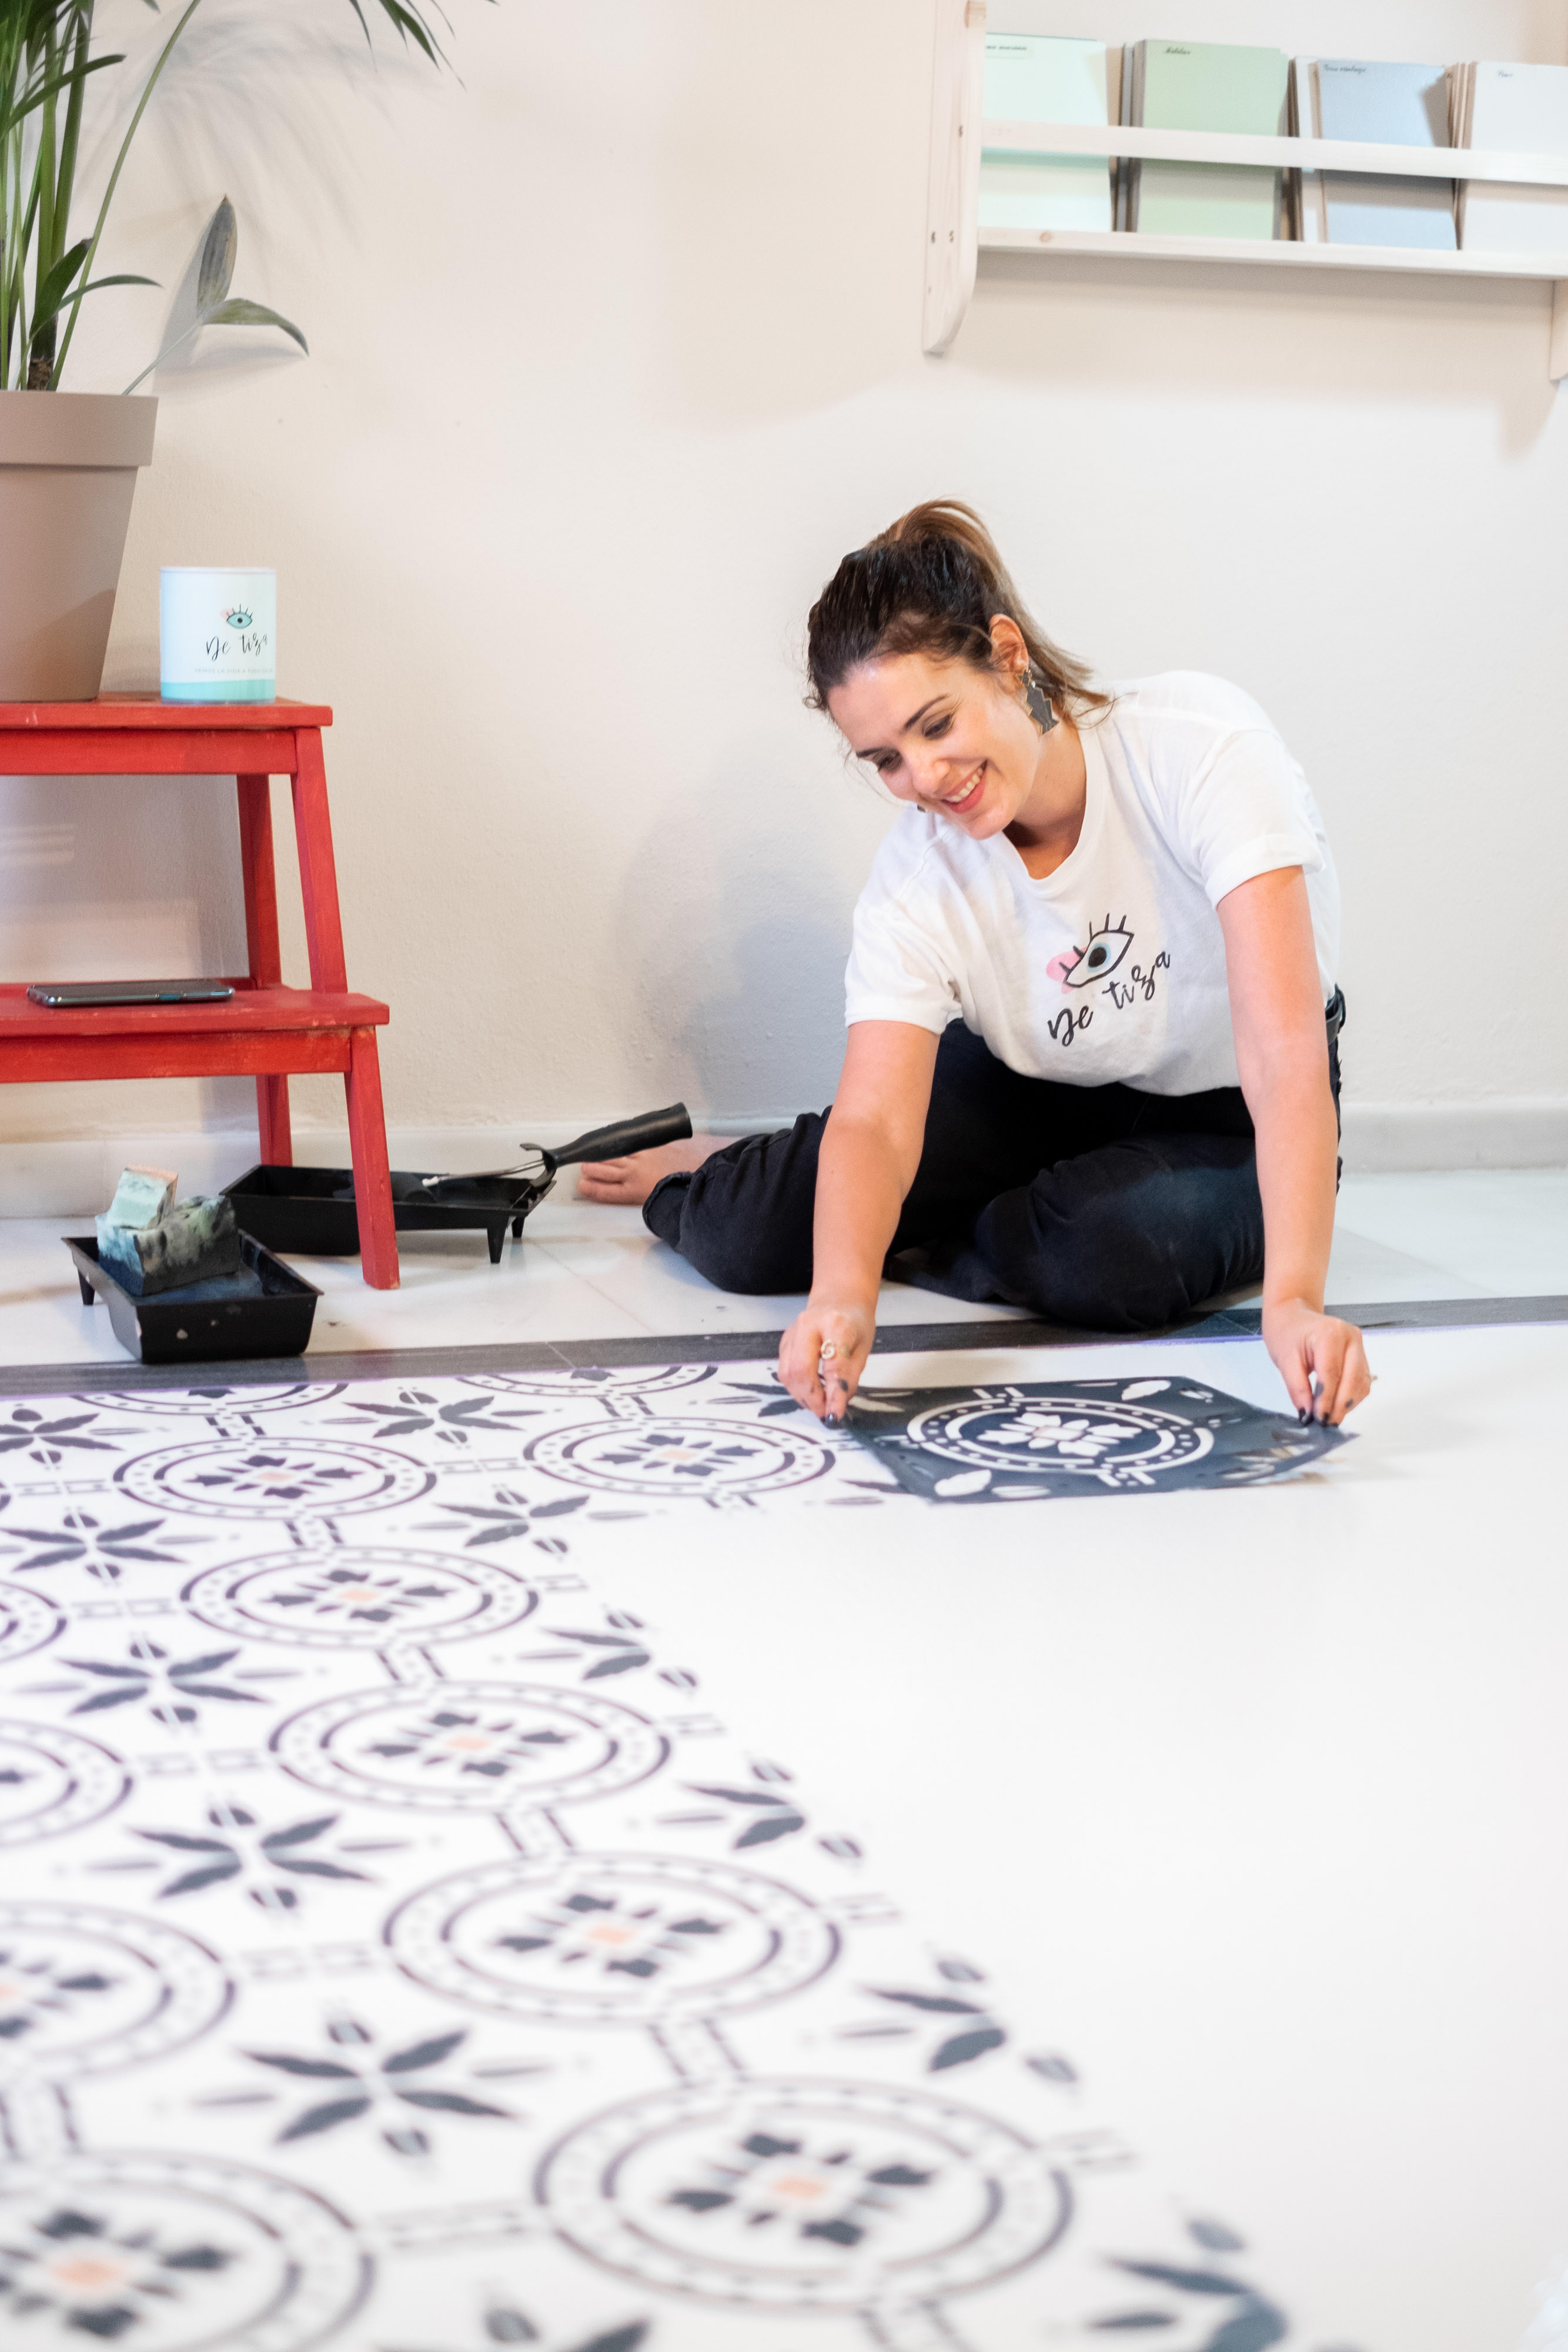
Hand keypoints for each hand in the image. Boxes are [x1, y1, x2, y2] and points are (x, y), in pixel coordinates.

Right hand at [778, 1299, 875, 1423]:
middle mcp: (808, 1325)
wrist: (838, 1299)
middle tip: (826, 1413)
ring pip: (787, 1373)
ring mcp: (792, 1332)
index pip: (833, 1364)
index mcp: (836, 1324)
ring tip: (819, 1403)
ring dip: (802, 1396)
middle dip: (812, 1398)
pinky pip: (784, 1370)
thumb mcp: (863, 1349)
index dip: (833, 1393)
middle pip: (800, 1369)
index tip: (836, 1415)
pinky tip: (810, 1391)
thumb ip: (850, 1378)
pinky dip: (797, 1387)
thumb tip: (837, 1406)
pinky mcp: (784, 1341)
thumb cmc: (854, 1323)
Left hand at [1262, 1297, 1371, 1424]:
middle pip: (1352, 1378)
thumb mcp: (1285, 1360)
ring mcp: (1359, 1344)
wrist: (1293, 1317)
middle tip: (1327, 1424)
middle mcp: (1350, 1337)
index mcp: (1329, 1333)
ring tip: (1331, 1418)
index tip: (1319, 1419)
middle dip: (1340, 1405)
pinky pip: (1362, 1380)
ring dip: (1348, 1403)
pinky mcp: (1361, 1354)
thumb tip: (1307, 1414)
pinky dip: (1352, 1396)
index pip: (1332, 1373)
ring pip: (1361, 1382)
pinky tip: (1338, 1406)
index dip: (1327, 1400)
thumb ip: (1297, 1388)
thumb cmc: (1287, 1334)